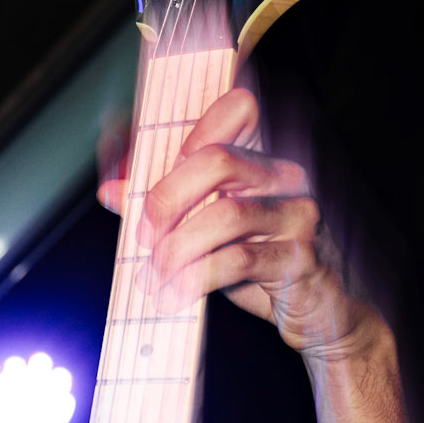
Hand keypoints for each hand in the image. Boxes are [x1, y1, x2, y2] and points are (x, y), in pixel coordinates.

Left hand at [100, 87, 376, 358]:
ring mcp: (296, 216)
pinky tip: (174, 296)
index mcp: (260, 161)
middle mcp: (284, 178)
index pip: (238, 110)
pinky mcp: (299, 258)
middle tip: (144, 238)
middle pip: (218, 160)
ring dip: (176, 249)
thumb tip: (110, 190)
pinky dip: (195, 278)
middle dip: (166, 199)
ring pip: (225, 214)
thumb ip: (163, 206)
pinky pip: (238, 259)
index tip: (161, 172)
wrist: (313, 312)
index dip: (195, 129)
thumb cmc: (256, 267)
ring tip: (153, 279)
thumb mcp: (206, 233)